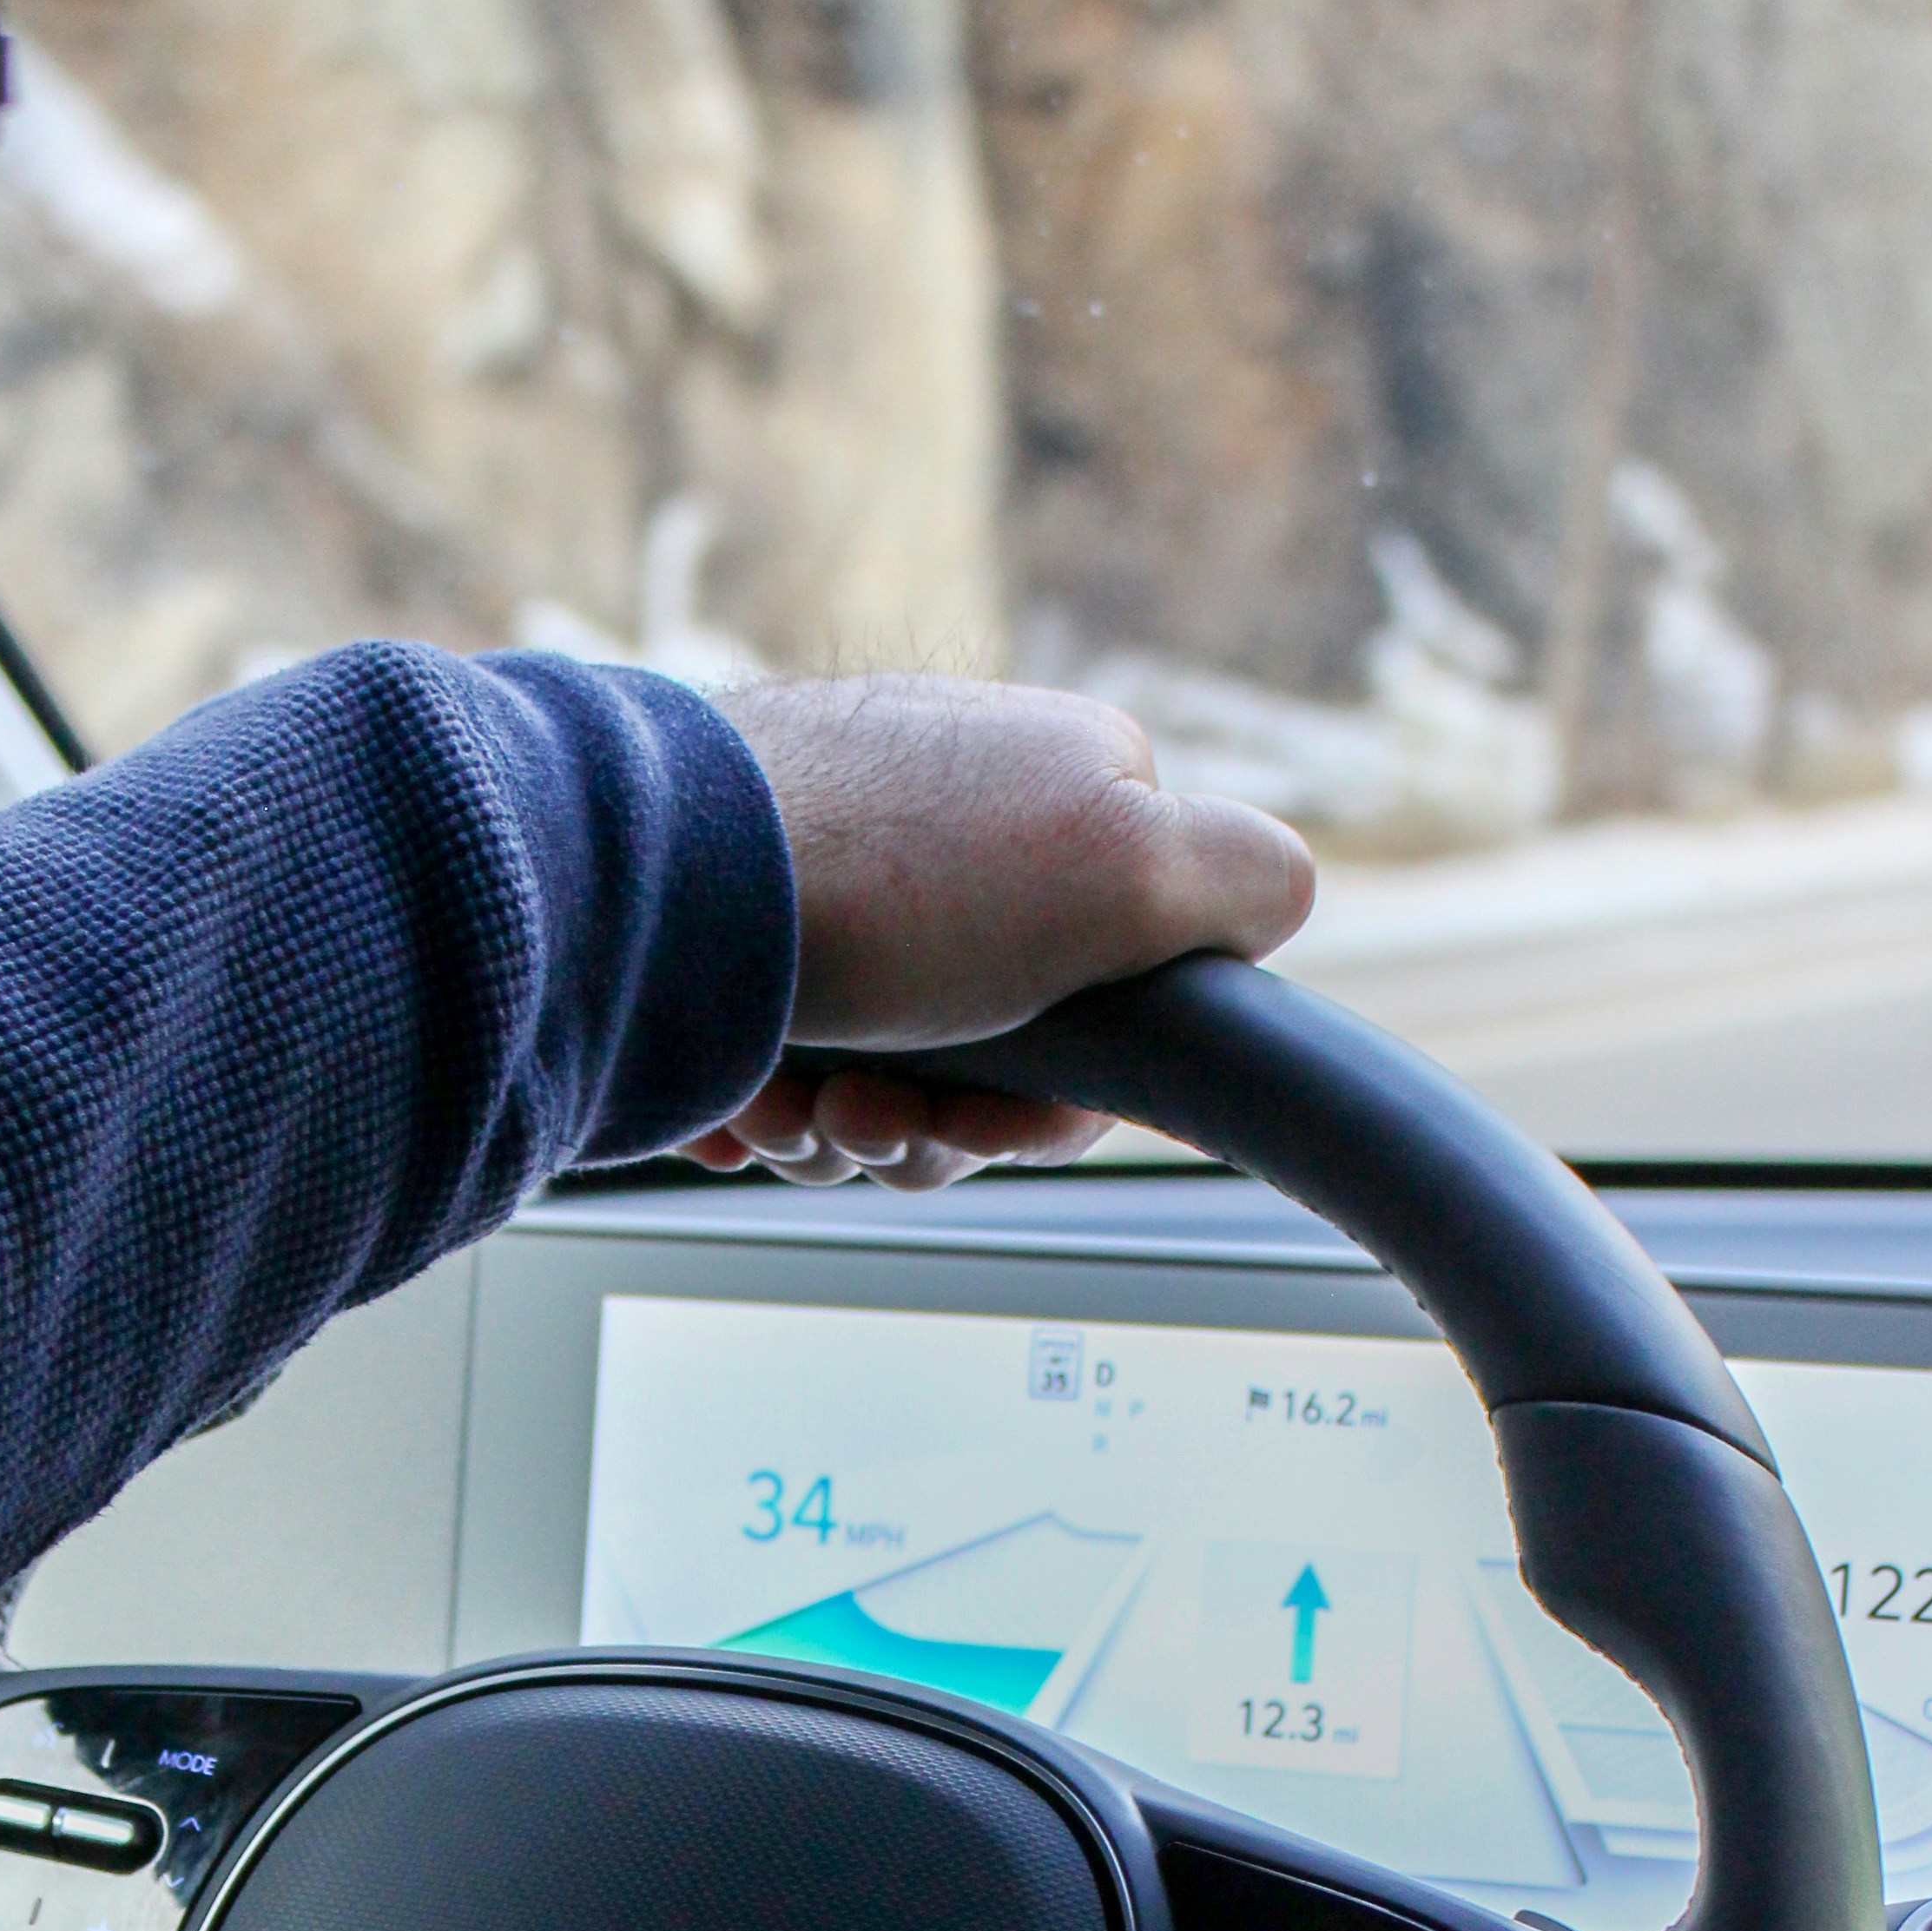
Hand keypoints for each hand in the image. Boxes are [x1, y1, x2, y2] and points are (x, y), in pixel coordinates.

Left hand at [686, 673, 1312, 1191]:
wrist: (650, 896)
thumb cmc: (885, 877)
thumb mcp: (1130, 860)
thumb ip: (1245, 879)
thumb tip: (1281, 900)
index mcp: (1050, 796)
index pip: (1115, 994)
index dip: (1063, 1100)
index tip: (1007, 1116)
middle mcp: (941, 838)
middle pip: (990, 1063)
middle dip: (938, 1129)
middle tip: (878, 1118)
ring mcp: (831, 896)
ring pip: (881, 1084)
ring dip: (847, 1133)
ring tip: (802, 1104)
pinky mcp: (730, 954)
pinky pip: (776, 1076)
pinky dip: (764, 1112)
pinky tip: (740, 1098)